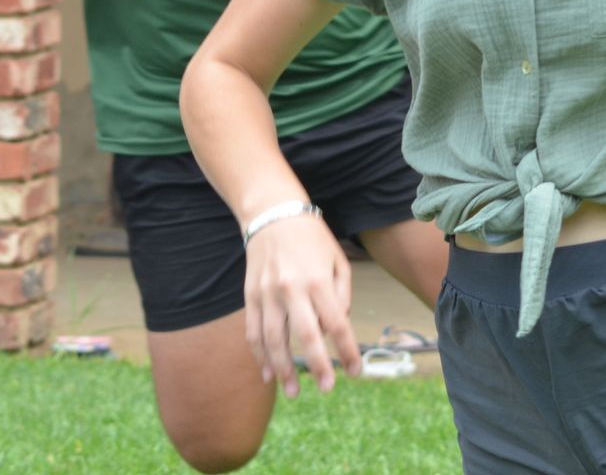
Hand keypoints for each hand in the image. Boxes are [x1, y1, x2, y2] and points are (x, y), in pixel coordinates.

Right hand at [243, 212, 361, 398]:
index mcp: (318, 279)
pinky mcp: (250, 295)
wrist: (272, 213)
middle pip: (306, 335)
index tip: (355, 372)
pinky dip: (259, 355)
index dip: (347, 351)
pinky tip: (268, 374)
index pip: (337, 323)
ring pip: (274, 339)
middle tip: (328, 389)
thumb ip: (341, 294)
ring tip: (293, 392)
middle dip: (318, 365)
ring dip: (284, 369)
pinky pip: (253, 331)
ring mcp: (267, 293)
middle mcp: (292, 288)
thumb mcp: (337, 259)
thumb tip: (335, 327)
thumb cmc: (312, 238)